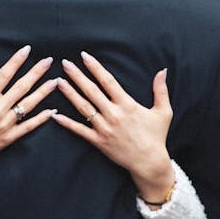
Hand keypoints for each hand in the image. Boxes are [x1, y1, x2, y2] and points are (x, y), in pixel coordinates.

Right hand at [0, 46, 56, 192]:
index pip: (4, 74)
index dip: (17, 61)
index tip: (27, 49)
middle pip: (22, 87)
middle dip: (37, 72)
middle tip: (49, 61)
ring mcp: (6, 123)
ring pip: (29, 105)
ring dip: (43, 92)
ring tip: (55, 81)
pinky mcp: (9, 137)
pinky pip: (29, 126)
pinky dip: (41, 119)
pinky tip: (52, 111)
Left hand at [53, 51, 174, 203]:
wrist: (149, 162)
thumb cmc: (156, 136)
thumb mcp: (163, 112)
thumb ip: (161, 90)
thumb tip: (162, 70)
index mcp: (127, 104)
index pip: (108, 81)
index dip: (95, 67)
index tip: (85, 56)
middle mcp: (114, 114)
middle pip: (91, 91)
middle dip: (77, 76)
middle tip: (65, 63)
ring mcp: (104, 128)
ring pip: (83, 108)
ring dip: (70, 94)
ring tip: (58, 81)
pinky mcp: (99, 141)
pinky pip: (80, 131)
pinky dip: (67, 123)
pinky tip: (55, 115)